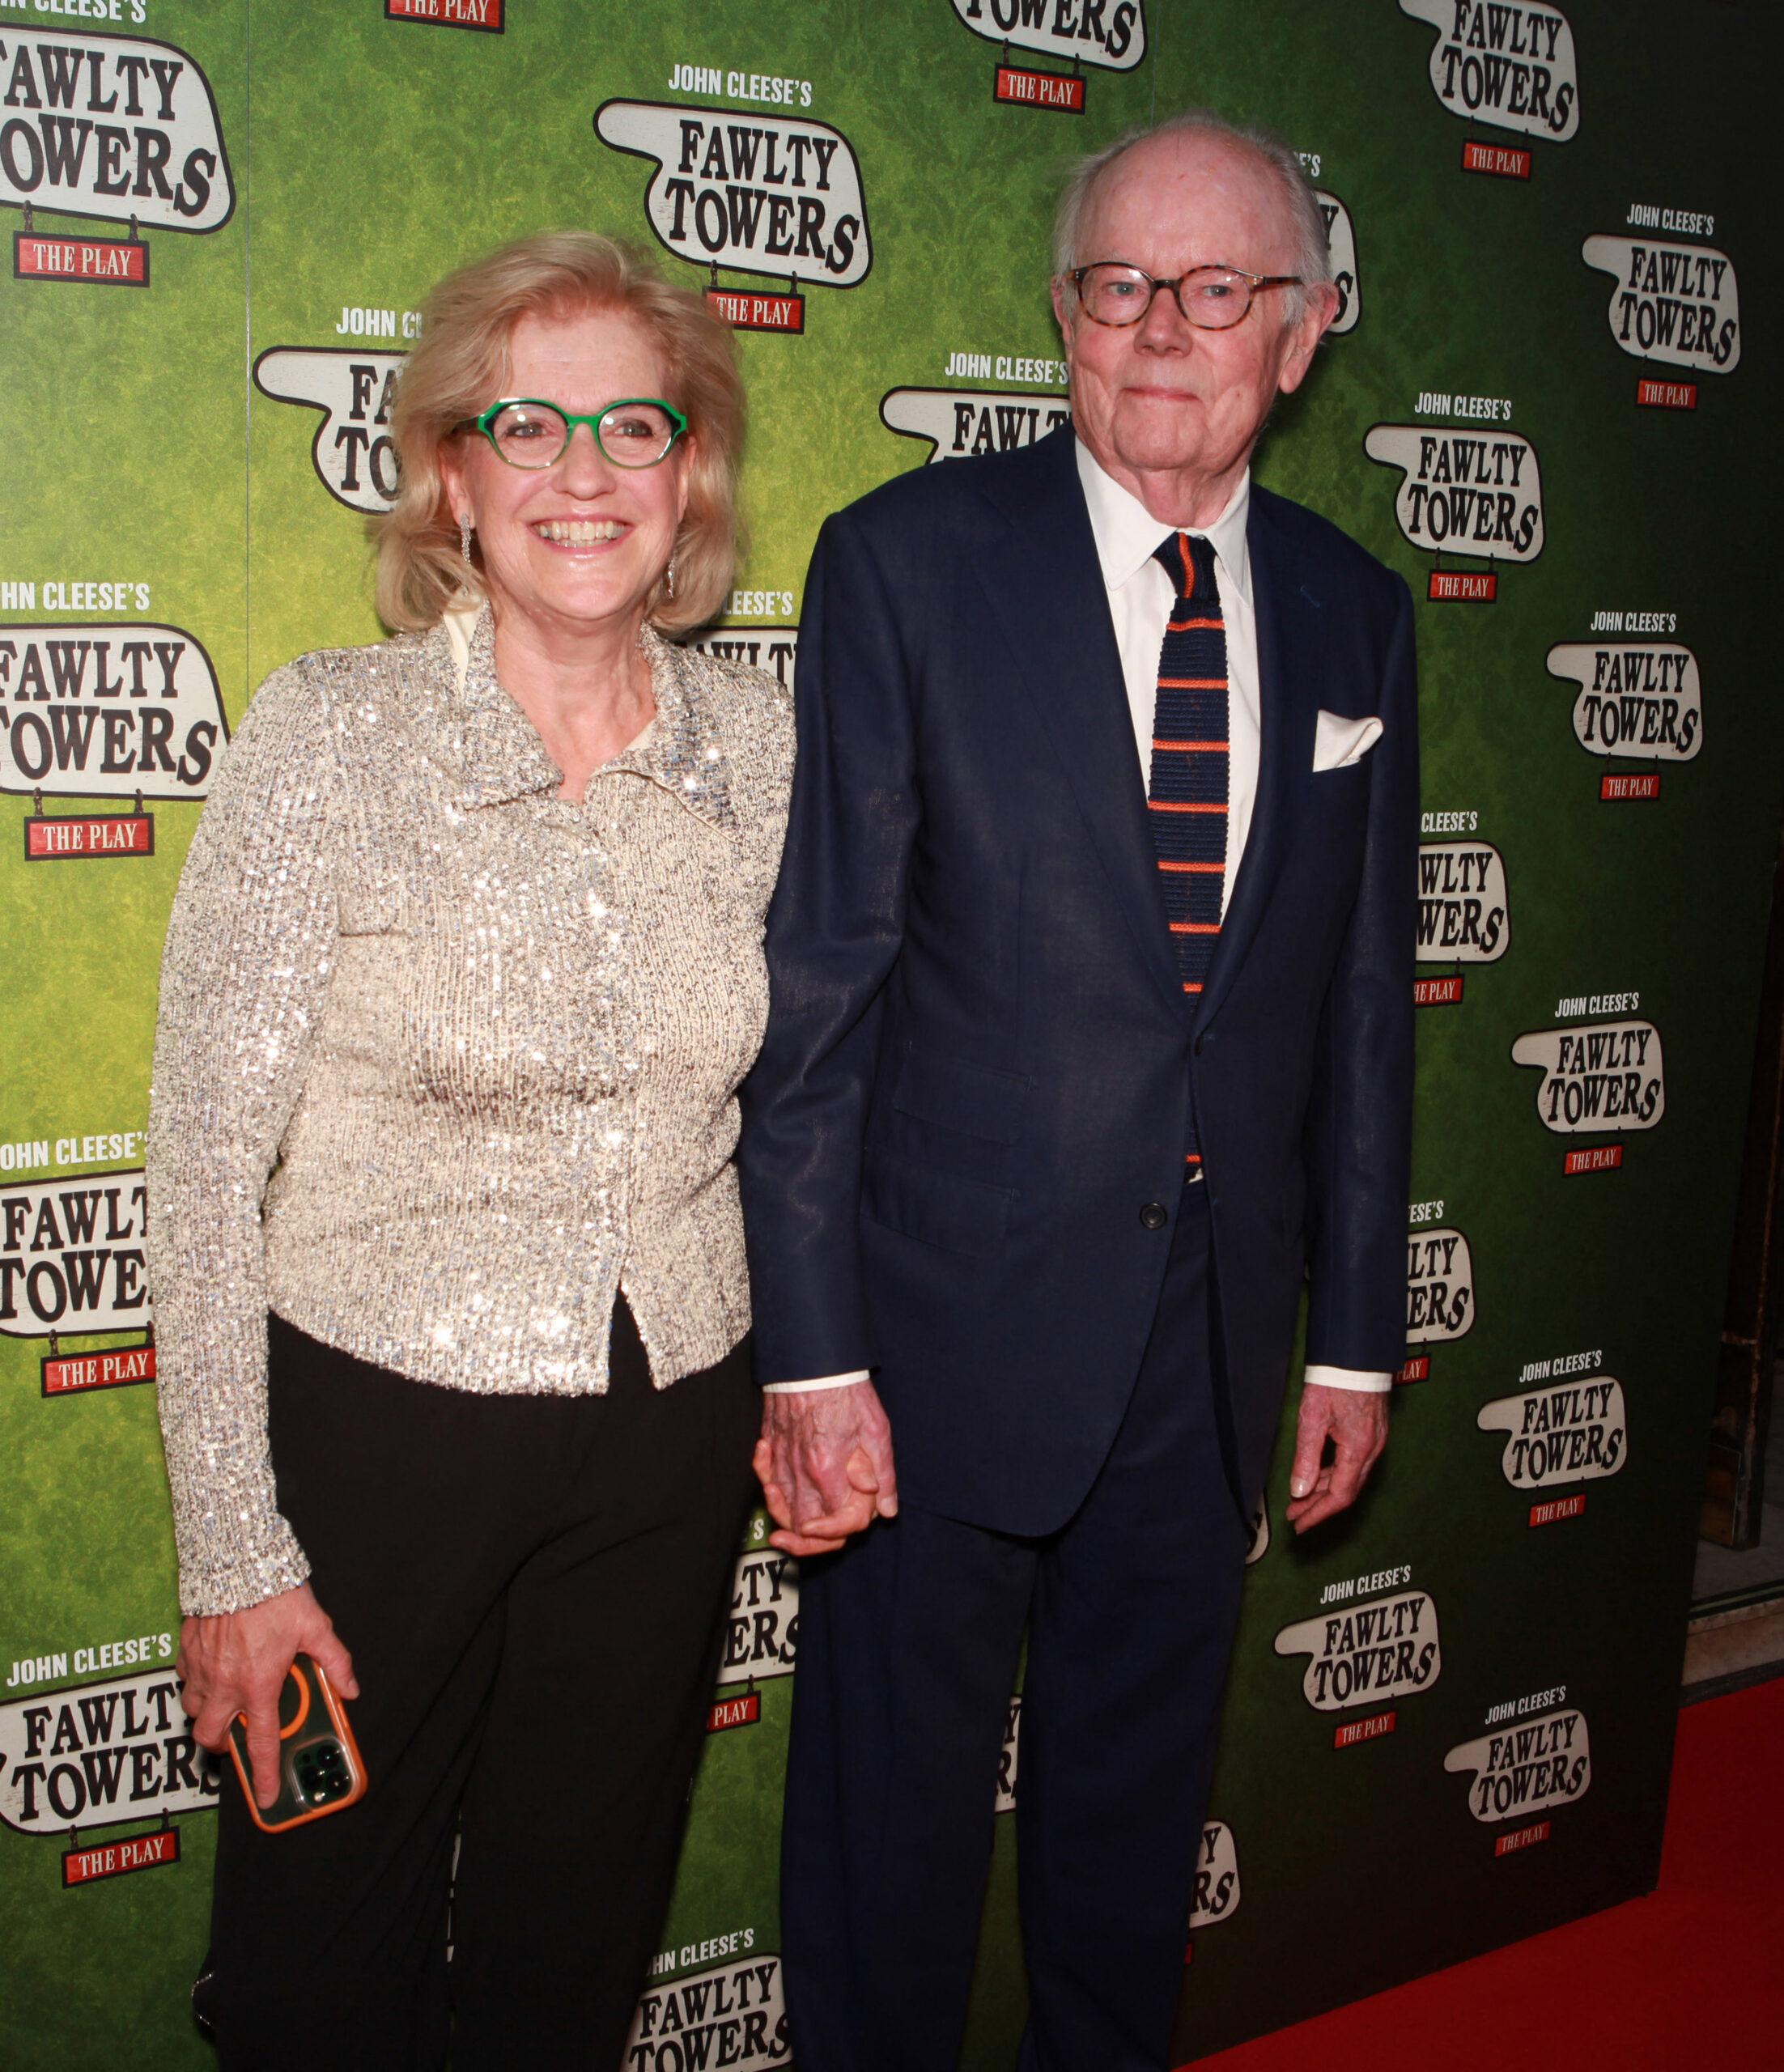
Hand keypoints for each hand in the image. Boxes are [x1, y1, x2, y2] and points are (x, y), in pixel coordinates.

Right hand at [177, 1582, 357, 1808]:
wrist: (238, 1562)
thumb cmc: (276, 1594)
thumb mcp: (316, 1628)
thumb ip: (335, 1662)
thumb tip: (350, 1688)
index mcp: (258, 1685)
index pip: (259, 1743)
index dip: (264, 1775)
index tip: (266, 1797)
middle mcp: (224, 1684)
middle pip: (209, 1737)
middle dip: (220, 1744)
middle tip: (237, 1732)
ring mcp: (201, 1668)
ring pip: (192, 1710)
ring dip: (206, 1712)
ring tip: (226, 1698)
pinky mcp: (186, 1649)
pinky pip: (184, 1679)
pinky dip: (195, 1682)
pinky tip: (213, 1668)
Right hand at [754, 1381, 897, 1556]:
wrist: (811, 1362)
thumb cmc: (846, 1392)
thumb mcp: (876, 1430)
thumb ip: (882, 1473)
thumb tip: (886, 1510)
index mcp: (829, 1469)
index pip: (837, 1521)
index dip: (846, 1530)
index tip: (852, 1524)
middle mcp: (801, 1472)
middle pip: (801, 1528)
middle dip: (813, 1542)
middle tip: (820, 1539)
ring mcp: (781, 1461)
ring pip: (780, 1510)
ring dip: (789, 1524)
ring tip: (799, 1528)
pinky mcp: (769, 1449)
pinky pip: (765, 1484)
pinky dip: (771, 1493)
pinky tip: (781, 1490)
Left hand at [1284, 1383, 1388, 1534]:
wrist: (1356, 1355)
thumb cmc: (1334, 1381)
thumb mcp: (1312, 1419)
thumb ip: (1306, 1457)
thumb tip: (1299, 1491)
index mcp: (1358, 1450)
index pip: (1339, 1496)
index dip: (1318, 1514)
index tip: (1299, 1525)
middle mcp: (1372, 1450)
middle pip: (1346, 1491)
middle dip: (1319, 1506)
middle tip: (1295, 1515)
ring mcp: (1375, 1442)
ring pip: (1350, 1478)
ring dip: (1325, 1491)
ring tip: (1301, 1499)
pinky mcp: (1372, 1433)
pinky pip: (1354, 1464)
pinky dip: (1334, 1475)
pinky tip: (1318, 1476)